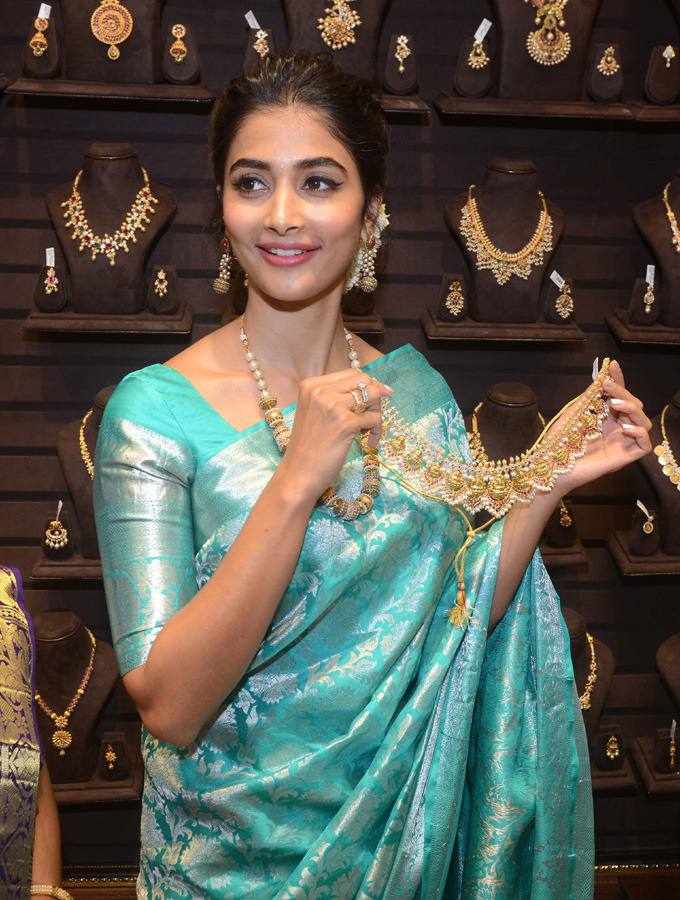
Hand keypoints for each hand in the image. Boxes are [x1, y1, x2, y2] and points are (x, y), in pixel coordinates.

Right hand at [276, 367, 392, 505]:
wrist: (298, 474)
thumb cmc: (307, 447)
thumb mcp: (315, 412)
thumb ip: (335, 398)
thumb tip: (371, 387)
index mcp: (311, 385)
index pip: (351, 373)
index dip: (366, 386)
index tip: (372, 401)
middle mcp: (320, 391)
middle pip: (363, 380)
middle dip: (375, 396)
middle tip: (372, 416)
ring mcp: (333, 405)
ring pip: (373, 396)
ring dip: (377, 414)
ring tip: (369, 431)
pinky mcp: (345, 423)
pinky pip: (374, 419)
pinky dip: (376, 431)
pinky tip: (369, 443)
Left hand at [549, 359, 652, 495]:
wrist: (552, 467)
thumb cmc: (558, 442)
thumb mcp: (574, 413)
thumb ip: (590, 397)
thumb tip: (602, 377)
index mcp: (605, 416)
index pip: (618, 395)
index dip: (618, 380)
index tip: (612, 365)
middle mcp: (617, 427)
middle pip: (634, 405)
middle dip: (623, 392)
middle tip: (608, 387)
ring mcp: (623, 442)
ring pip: (644, 422)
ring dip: (632, 409)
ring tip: (615, 406)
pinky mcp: (626, 457)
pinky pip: (645, 445)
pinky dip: (640, 433)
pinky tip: (625, 428)